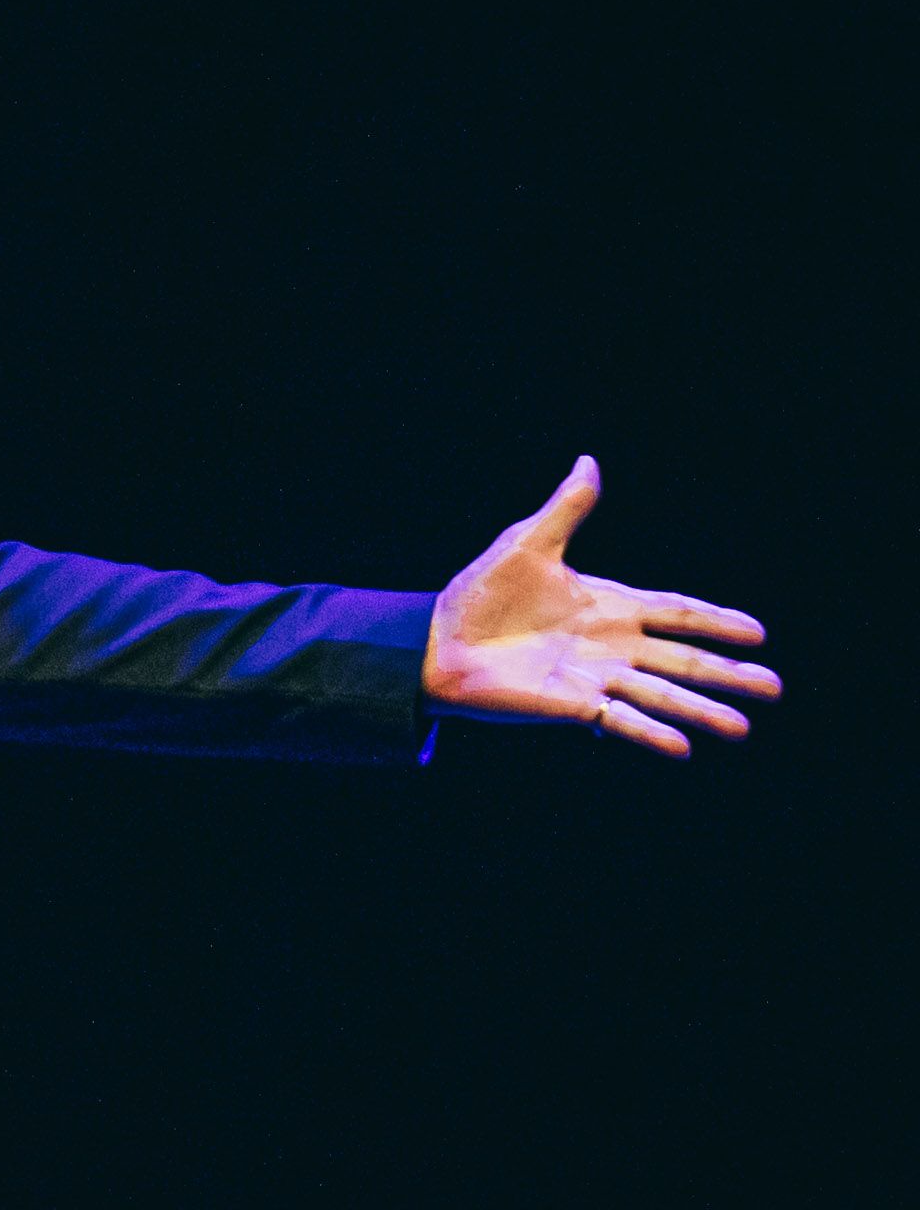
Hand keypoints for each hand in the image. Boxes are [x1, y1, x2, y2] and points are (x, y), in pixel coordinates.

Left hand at [423, 456, 779, 757]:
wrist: (434, 642)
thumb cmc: (477, 596)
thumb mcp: (525, 545)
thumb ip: (566, 510)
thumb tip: (588, 462)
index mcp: (608, 606)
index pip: (676, 612)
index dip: (716, 621)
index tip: (759, 632)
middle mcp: (611, 645)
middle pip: (683, 659)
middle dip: (728, 673)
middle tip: (776, 687)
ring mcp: (594, 677)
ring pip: (661, 694)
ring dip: (702, 710)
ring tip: (743, 729)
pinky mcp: (570, 705)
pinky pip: (618, 720)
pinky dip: (649, 734)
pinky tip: (683, 747)